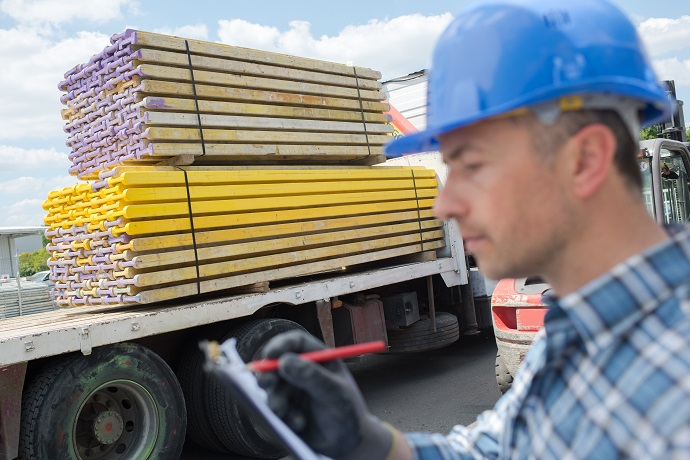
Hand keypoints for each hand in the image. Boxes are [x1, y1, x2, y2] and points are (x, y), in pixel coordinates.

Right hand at [257, 330, 392, 458]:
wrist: (346, 443)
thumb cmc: (346, 412)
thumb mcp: (333, 392)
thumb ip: (311, 375)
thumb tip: (284, 361)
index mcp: (318, 358)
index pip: (295, 342)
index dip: (281, 344)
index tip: (270, 354)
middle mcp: (301, 370)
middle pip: (275, 361)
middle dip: (267, 372)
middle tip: (265, 382)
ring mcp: (291, 388)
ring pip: (270, 386)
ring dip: (276, 400)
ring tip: (291, 415)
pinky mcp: (284, 407)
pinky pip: (272, 407)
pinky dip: (282, 416)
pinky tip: (299, 424)